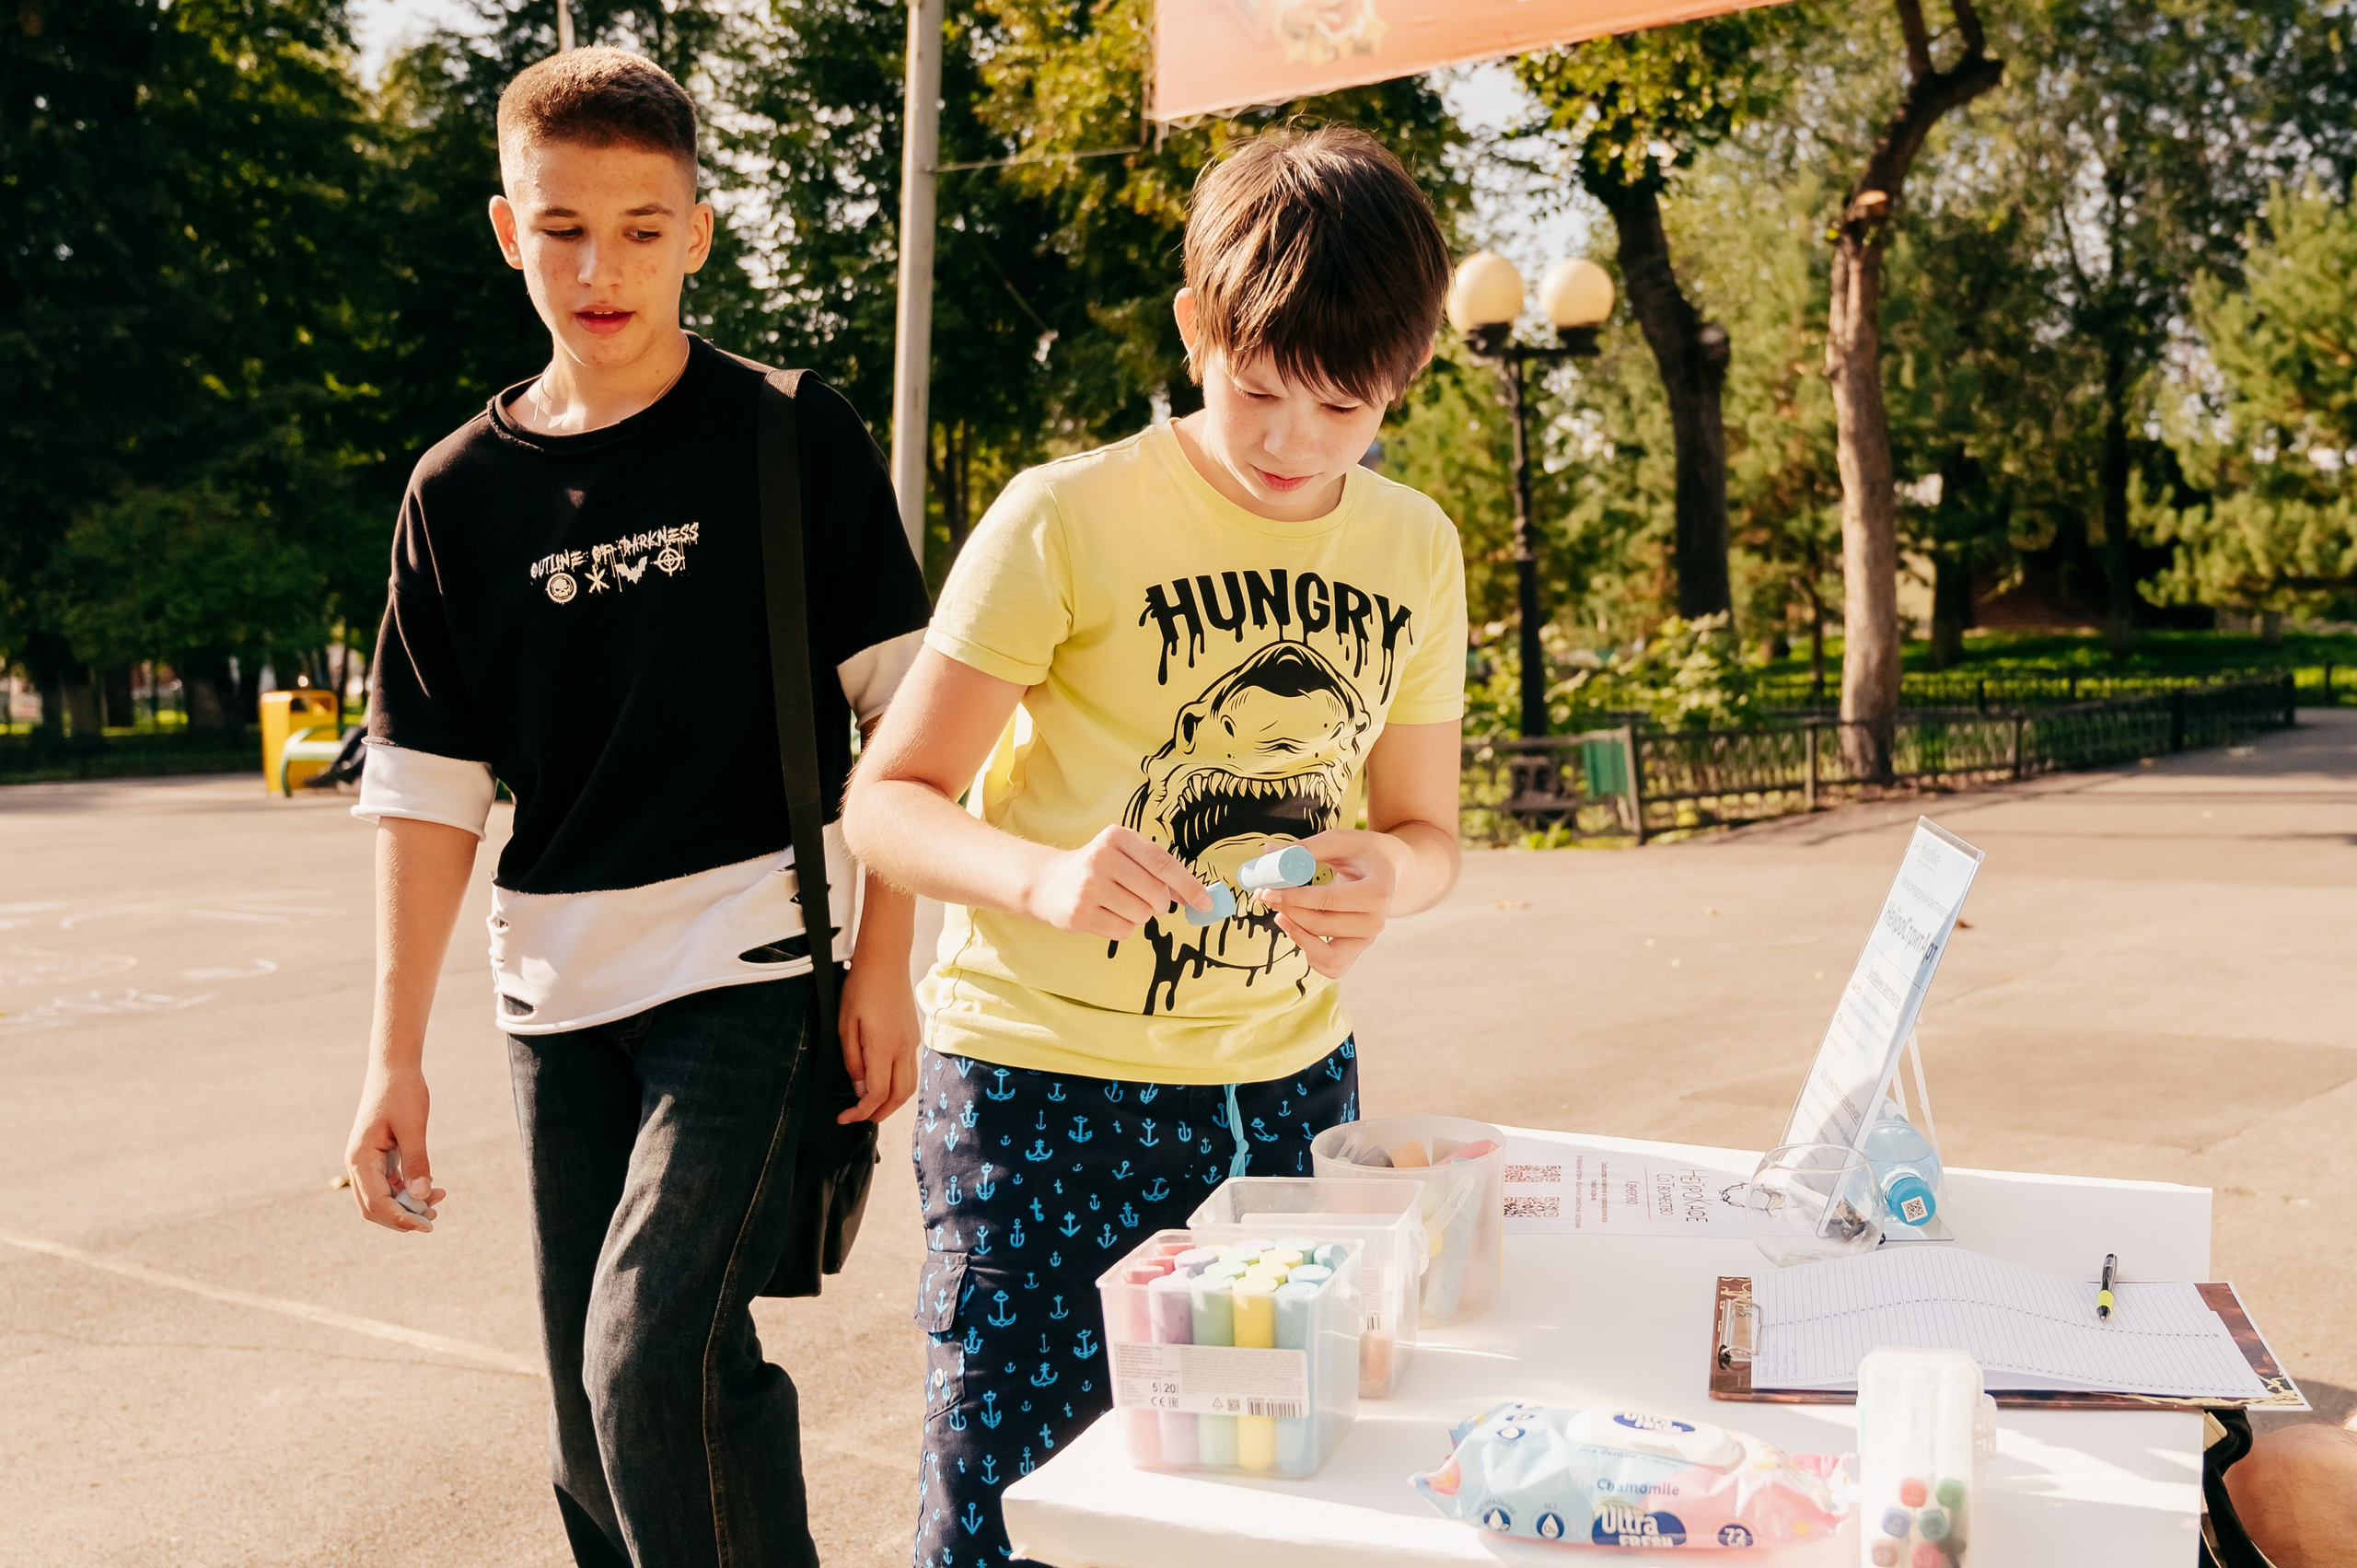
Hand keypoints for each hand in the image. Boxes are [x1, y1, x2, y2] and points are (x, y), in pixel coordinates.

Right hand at [345, 1065, 444, 1232]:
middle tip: (433, 1218)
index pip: (376, 1203)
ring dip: (407, 1205)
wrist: (394, 1069)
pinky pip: (389, 1184)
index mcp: (360, 1159)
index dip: (400, 1219)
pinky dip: (408, 1191)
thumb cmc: (402, 1094)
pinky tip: (431, 1187)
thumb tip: (422, 1197)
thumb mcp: (413, 1128)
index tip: (426, 1226)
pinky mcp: (379, 1157)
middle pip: (374, 1207)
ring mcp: (367, 1162)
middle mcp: (359, 1164)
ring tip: (439, 1200)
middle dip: (403, 1217)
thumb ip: (416, 1162)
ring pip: (383, 1197)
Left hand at [836, 957, 920, 1123]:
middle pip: (899, 1097)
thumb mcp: (845, 1026)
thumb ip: (853, 1061)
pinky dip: (899, 1087)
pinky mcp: (914, 1037)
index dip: (861, 1112)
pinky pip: (911, 1072)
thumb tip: (859, 1089)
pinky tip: (883, 1084)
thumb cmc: (861, 988)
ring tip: (871, 1107)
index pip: (877, 1094)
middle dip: (879, 1114)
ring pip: (909, 1087)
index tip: (844, 1117)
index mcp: (884, 1047)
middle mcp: (903, 1049)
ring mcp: (912, 1044)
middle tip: (858, 1118)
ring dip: (892, 1104)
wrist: (886, 961)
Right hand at [1021, 825, 1214, 939]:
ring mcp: (1089, 887)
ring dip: (1139, 916)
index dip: (1189, 885)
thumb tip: (1197, 897)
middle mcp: (1102, 858)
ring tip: (1118, 905)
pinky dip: (1122, 928)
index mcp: (1117, 837)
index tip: (1206, 904)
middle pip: (1156, 893)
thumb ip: (1160, 873)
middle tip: (1149, 903)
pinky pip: (1123, 931)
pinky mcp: (1080, 913)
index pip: (1163, 863)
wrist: (1047, 883)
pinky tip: (1105, 915)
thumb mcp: (1126, 858)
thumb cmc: (1097, 870)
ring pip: (1142, 915)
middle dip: (1160, 905)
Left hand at [1254, 829, 1400, 978]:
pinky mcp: (1357, 950)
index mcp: (1377, 891)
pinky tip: (1296, 929)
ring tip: (1281, 915)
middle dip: (1290, 912)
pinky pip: (1330, 967)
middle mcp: (1376, 921)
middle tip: (1267, 895)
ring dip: (1297, 936)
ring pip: (1326, 954)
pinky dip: (1309, 954)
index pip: (1328, 900)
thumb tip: (1268, 852)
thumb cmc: (1362, 852)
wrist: (1389, 870)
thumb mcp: (1339, 841)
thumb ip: (1305, 848)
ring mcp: (1367, 939)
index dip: (1294, 898)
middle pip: (1323, 926)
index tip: (1266, 890)